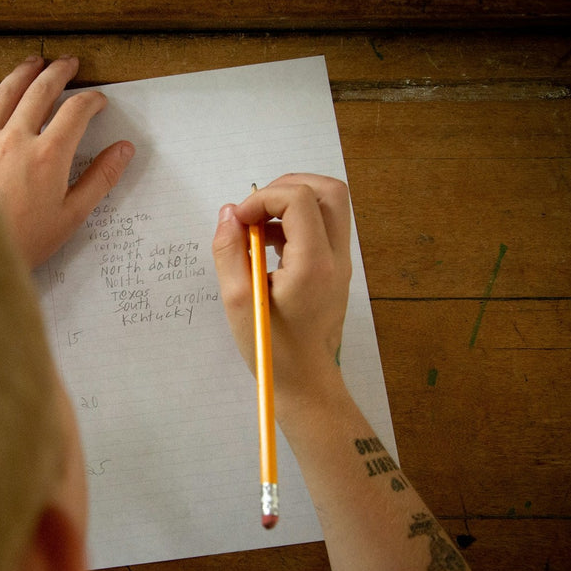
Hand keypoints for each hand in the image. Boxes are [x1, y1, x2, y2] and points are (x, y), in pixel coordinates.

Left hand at [0, 56, 134, 267]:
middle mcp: (15, 139)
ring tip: (33, 63)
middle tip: (69, 64)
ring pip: (4, 94)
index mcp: (48, 155)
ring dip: (22, 73)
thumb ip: (100, 179)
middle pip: (40, 91)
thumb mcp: (71, 216)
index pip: (76, 111)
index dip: (91, 100)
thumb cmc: (24, 241)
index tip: (98, 101)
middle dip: (59, 73)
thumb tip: (124, 150)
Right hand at [211, 174, 352, 398]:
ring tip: (258, 232)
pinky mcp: (337, 269)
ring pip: (330, 205)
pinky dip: (296, 222)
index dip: (263, 198)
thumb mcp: (238, 302)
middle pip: (328, 190)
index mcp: (313, 264)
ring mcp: (341, 263)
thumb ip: (229, 252)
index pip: (298, 199)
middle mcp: (336, 257)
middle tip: (255, 211)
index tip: (238, 221)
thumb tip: (229, 213)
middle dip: (286, 187)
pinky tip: (267, 247)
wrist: (307, 383)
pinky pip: (323, 227)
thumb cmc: (271, 350)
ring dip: (292, 204)